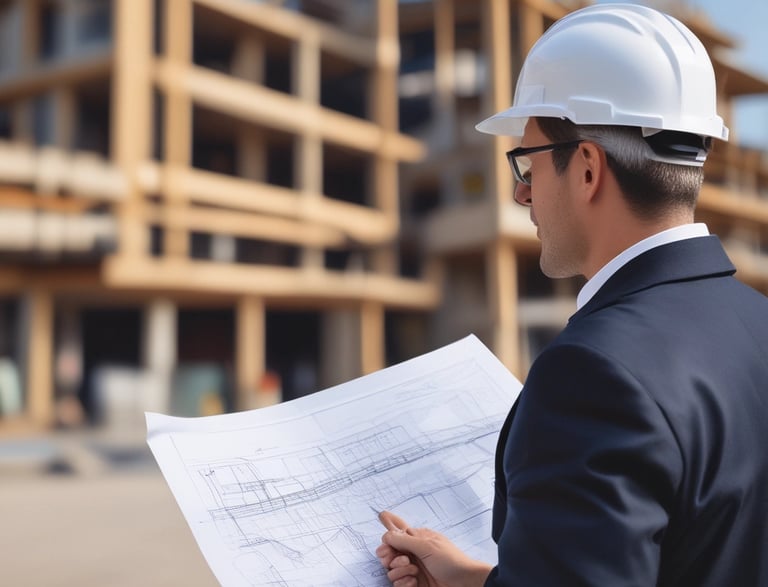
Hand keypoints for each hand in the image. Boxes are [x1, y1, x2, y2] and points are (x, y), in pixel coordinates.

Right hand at [376, 511, 491, 586]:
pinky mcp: (413, 583)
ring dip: (399, 571)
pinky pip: (397, 584)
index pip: (395, 533)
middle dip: (390, 558)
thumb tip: (386, 535)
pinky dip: (403, 583)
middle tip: (403, 560)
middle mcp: (412, 552)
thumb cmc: (450, 560)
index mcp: (416, 538)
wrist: (464, 583)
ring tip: (414, 572)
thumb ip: (403, 540)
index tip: (386, 548)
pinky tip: (414, 582)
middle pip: (388, 553)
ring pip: (391, 570)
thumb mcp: (426, 546)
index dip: (387, 541)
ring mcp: (412, 568)